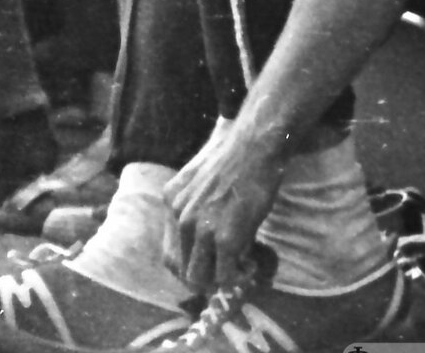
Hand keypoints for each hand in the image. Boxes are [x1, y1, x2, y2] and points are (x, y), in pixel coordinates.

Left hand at [163, 128, 286, 292]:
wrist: (255, 145)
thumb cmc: (234, 154)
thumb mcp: (200, 177)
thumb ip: (194, 203)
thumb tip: (202, 231)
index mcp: (171, 199)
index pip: (169, 252)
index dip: (188, 264)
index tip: (206, 265)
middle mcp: (179, 217)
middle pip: (180, 268)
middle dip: (203, 275)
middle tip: (223, 271)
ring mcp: (200, 230)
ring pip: (199, 277)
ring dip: (218, 279)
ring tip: (237, 269)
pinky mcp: (224, 239)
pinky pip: (225, 275)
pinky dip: (237, 277)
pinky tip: (249, 265)